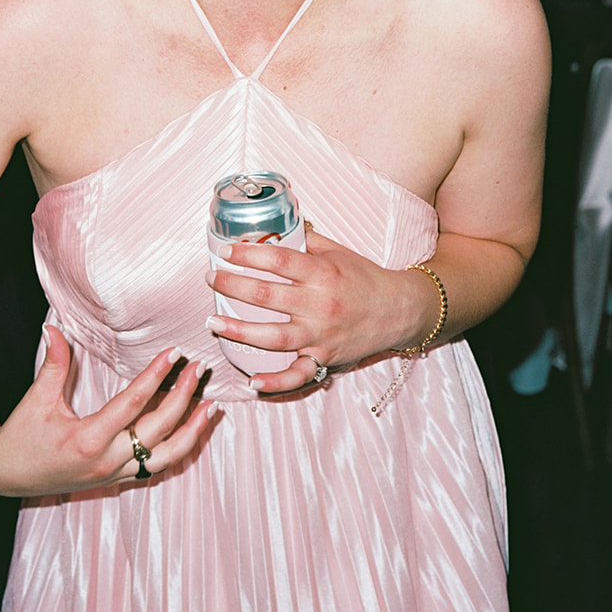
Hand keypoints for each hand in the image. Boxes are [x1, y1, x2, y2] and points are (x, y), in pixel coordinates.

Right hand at [0, 328, 216, 496]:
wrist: (6, 474)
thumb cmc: (22, 435)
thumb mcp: (36, 399)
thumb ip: (53, 363)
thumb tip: (54, 328)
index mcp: (88, 439)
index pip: (133, 403)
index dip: (156, 376)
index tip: (175, 352)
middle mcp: (107, 460)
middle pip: (158, 429)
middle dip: (183, 397)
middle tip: (199, 368)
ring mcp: (114, 474)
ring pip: (165, 457)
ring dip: (191, 432)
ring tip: (211, 407)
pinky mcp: (116, 480)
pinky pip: (155, 468)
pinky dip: (177, 449)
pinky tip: (191, 431)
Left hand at [205, 231, 426, 395]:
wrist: (399, 309)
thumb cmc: (365, 277)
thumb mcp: (338, 251)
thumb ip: (305, 241)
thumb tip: (273, 229)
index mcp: (322, 273)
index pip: (277, 260)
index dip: (247, 255)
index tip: (225, 252)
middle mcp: (319, 304)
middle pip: (266, 296)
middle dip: (232, 287)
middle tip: (211, 279)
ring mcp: (321, 335)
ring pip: (272, 337)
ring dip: (239, 330)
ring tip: (213, 322)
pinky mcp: (325, 358)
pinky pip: (298, 376)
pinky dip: (275, 383)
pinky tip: (252, 381)